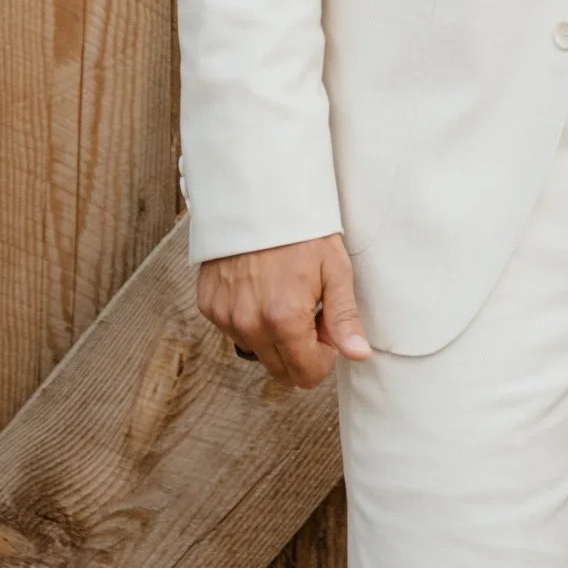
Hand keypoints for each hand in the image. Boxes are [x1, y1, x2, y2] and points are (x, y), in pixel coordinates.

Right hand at [196, 234, 370, 388]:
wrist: (259, 193)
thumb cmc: (302, 229)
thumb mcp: (335, 268)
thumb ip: (344, 317)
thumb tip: (359, 354)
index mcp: (284, 319)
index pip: (307, 374)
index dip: (324, 355)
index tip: (328, 326)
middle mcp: (249, 324)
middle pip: (281, 370)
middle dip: (301, 350)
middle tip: (310, 310)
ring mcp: (225, 315)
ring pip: (257, 350)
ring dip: (274, 335)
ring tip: (285, 294)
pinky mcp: (209, 304)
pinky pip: (234, 329)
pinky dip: (250, 318)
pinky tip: (261, 287)